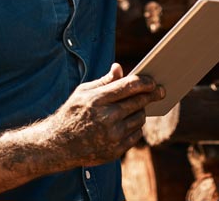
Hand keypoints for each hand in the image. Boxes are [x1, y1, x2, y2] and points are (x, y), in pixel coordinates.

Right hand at [38, 63, 163, 168]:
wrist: (58, 145)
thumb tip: (120, 68)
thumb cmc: (72, 113)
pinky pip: (136, 134)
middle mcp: (106, 118)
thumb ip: (104, 81)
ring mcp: (112, 136)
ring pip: (139, 118)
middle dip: (151, 95)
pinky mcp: (115, 150)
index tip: (154, 81)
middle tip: (160, 91)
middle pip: (138, 102)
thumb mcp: (83, 92)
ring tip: (139, 106)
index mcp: (98, 100)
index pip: (129, 87)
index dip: (145, 82)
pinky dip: (136, 126)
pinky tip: (131, 121)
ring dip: (141, 110)